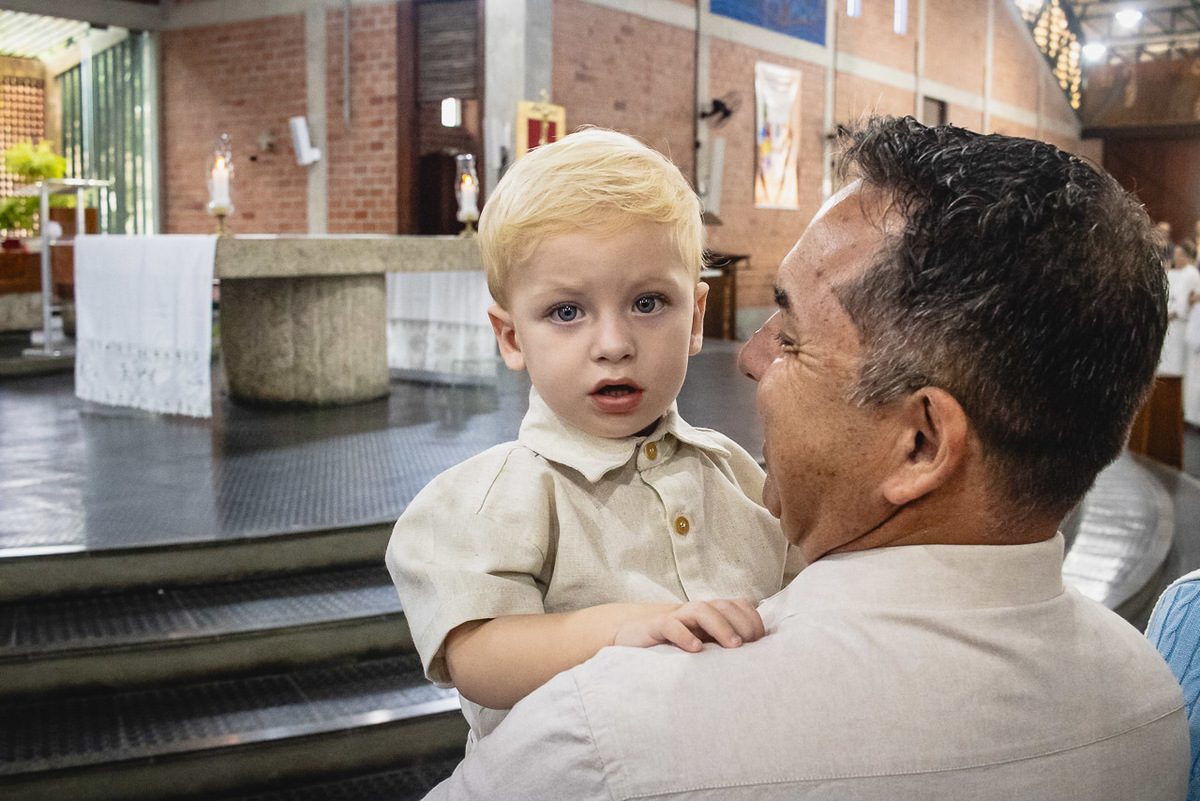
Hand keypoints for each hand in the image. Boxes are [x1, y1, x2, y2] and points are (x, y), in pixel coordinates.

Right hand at [612, 599, 765, 652]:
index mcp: (711, 614)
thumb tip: (757, 663)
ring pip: (701, 609)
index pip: (739, 605)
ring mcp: (676, 617)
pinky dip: (684, 634)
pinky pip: (670, 625)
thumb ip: (723, 647)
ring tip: (732, 647)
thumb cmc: (675, 646)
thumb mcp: (703, 645)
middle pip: (724, 605)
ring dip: (721, 626)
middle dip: (742, 624)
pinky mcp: (655, 626)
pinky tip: (695, 649)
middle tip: (749, 647)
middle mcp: (696, 612)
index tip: (761, 643)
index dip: (753, 621)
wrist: (633, 637)